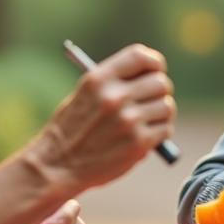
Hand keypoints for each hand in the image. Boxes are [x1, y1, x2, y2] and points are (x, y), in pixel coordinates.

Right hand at [32, 44, 175, 192]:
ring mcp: (128, 120)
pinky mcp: (138, 143)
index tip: (156, 70)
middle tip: (152, 101)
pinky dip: (160, 133)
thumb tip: (150, 75)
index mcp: (99, 79)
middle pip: (160, 82)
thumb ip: (114, 82)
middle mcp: (115, 96)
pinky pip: (166, 129)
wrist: (57, 166)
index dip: (153, 63)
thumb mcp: (85, 94)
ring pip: (167, 106)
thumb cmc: (71, 129)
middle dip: (159, 92)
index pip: (140, 57)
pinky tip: (145, 136)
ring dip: (161, 114)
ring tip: (146, 121)